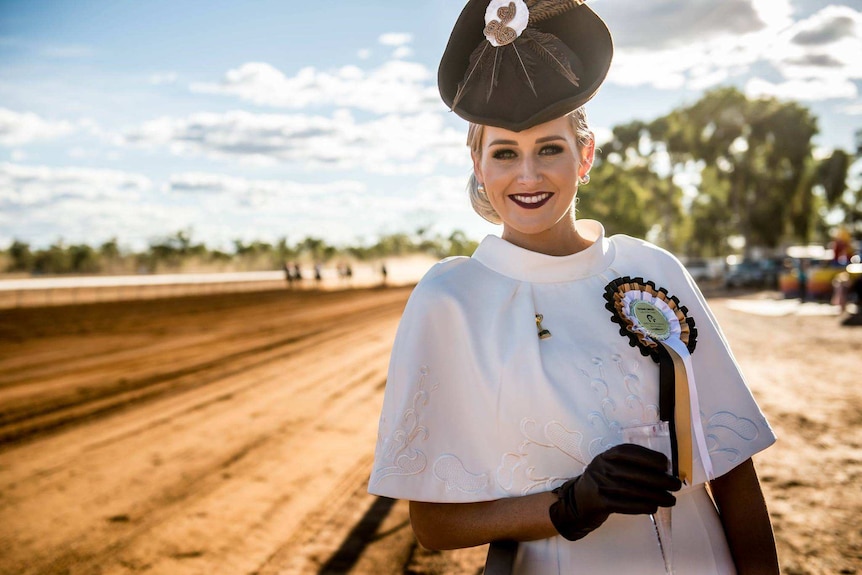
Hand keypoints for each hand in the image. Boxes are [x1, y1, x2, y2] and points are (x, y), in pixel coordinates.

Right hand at [549, 443, 681, 540]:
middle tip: (675, 485)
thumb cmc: (602, 483)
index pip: (629, 452)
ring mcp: (600, 485)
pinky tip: (654, 507)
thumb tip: (664, 472)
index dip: (649, 457)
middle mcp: (602, 467)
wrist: (577, 502)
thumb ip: (629, 466)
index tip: (665, 464)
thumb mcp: (610, 467)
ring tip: (671, 500)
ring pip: (634, 490)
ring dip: (656, 496)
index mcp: (606, 455)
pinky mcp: (600, 503)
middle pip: (635, 473)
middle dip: (660, 480)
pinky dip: (642, 506)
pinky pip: (626, 505)